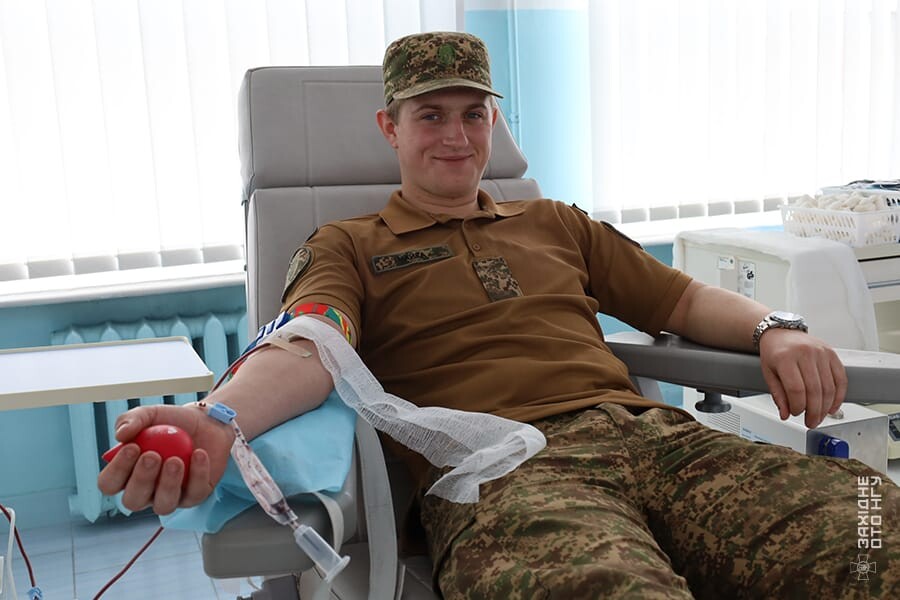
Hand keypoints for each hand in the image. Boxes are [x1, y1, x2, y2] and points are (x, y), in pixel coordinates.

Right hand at [97, 403, 234, 514]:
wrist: (206, 422)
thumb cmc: (171, 422)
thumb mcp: (150, 414)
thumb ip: (131, 420)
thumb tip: (120, 435)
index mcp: (126, 474)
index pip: (109, 484)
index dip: (116, 470)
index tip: (132, 447)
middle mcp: (145, 491)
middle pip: (133, 501)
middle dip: (141, 480)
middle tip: (152, 455)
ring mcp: (170, 496)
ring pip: (163, 506)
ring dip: (168, 484)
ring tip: (175, 460)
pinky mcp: (195, 495)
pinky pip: (194, 494)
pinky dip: (197, 473)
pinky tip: (199, 454)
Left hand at [758, 329, 846, 427]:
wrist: (781, 332)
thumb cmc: (774, 352)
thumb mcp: (768, 373)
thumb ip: (778, 395)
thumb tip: (785, 415)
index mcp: (785, 358)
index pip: (796, 389)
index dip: (798, 406)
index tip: (795, 413)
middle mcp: (805, 353)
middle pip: (815, 390)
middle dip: (814, 412)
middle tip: (810, 422)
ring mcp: (821, 353)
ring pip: (829, 387)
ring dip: (826, 407)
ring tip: (819, 417)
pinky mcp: (832, 354)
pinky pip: (840, 379)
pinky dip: (838, 396)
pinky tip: (832, 406)